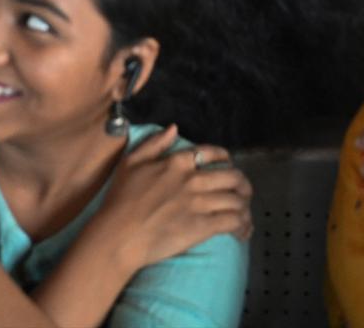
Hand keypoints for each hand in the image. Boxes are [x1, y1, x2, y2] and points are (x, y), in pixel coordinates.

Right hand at [95, 125, 252, 271]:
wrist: (118, 235)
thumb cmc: (120, 200)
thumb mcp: (131, 162)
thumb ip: (154, 143)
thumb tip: (174, 128)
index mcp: (179, 162)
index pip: (213, 154)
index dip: (226, 159)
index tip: (229, 165)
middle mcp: (194, 180)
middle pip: (233, 177)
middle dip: (243, 184)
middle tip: (243, 193)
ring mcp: (200, 203)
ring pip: (237, 200)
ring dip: (245, 207)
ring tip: (245, 215)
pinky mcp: (203, 226)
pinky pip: (233, 221)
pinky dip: (243, 226)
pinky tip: (242, 232)